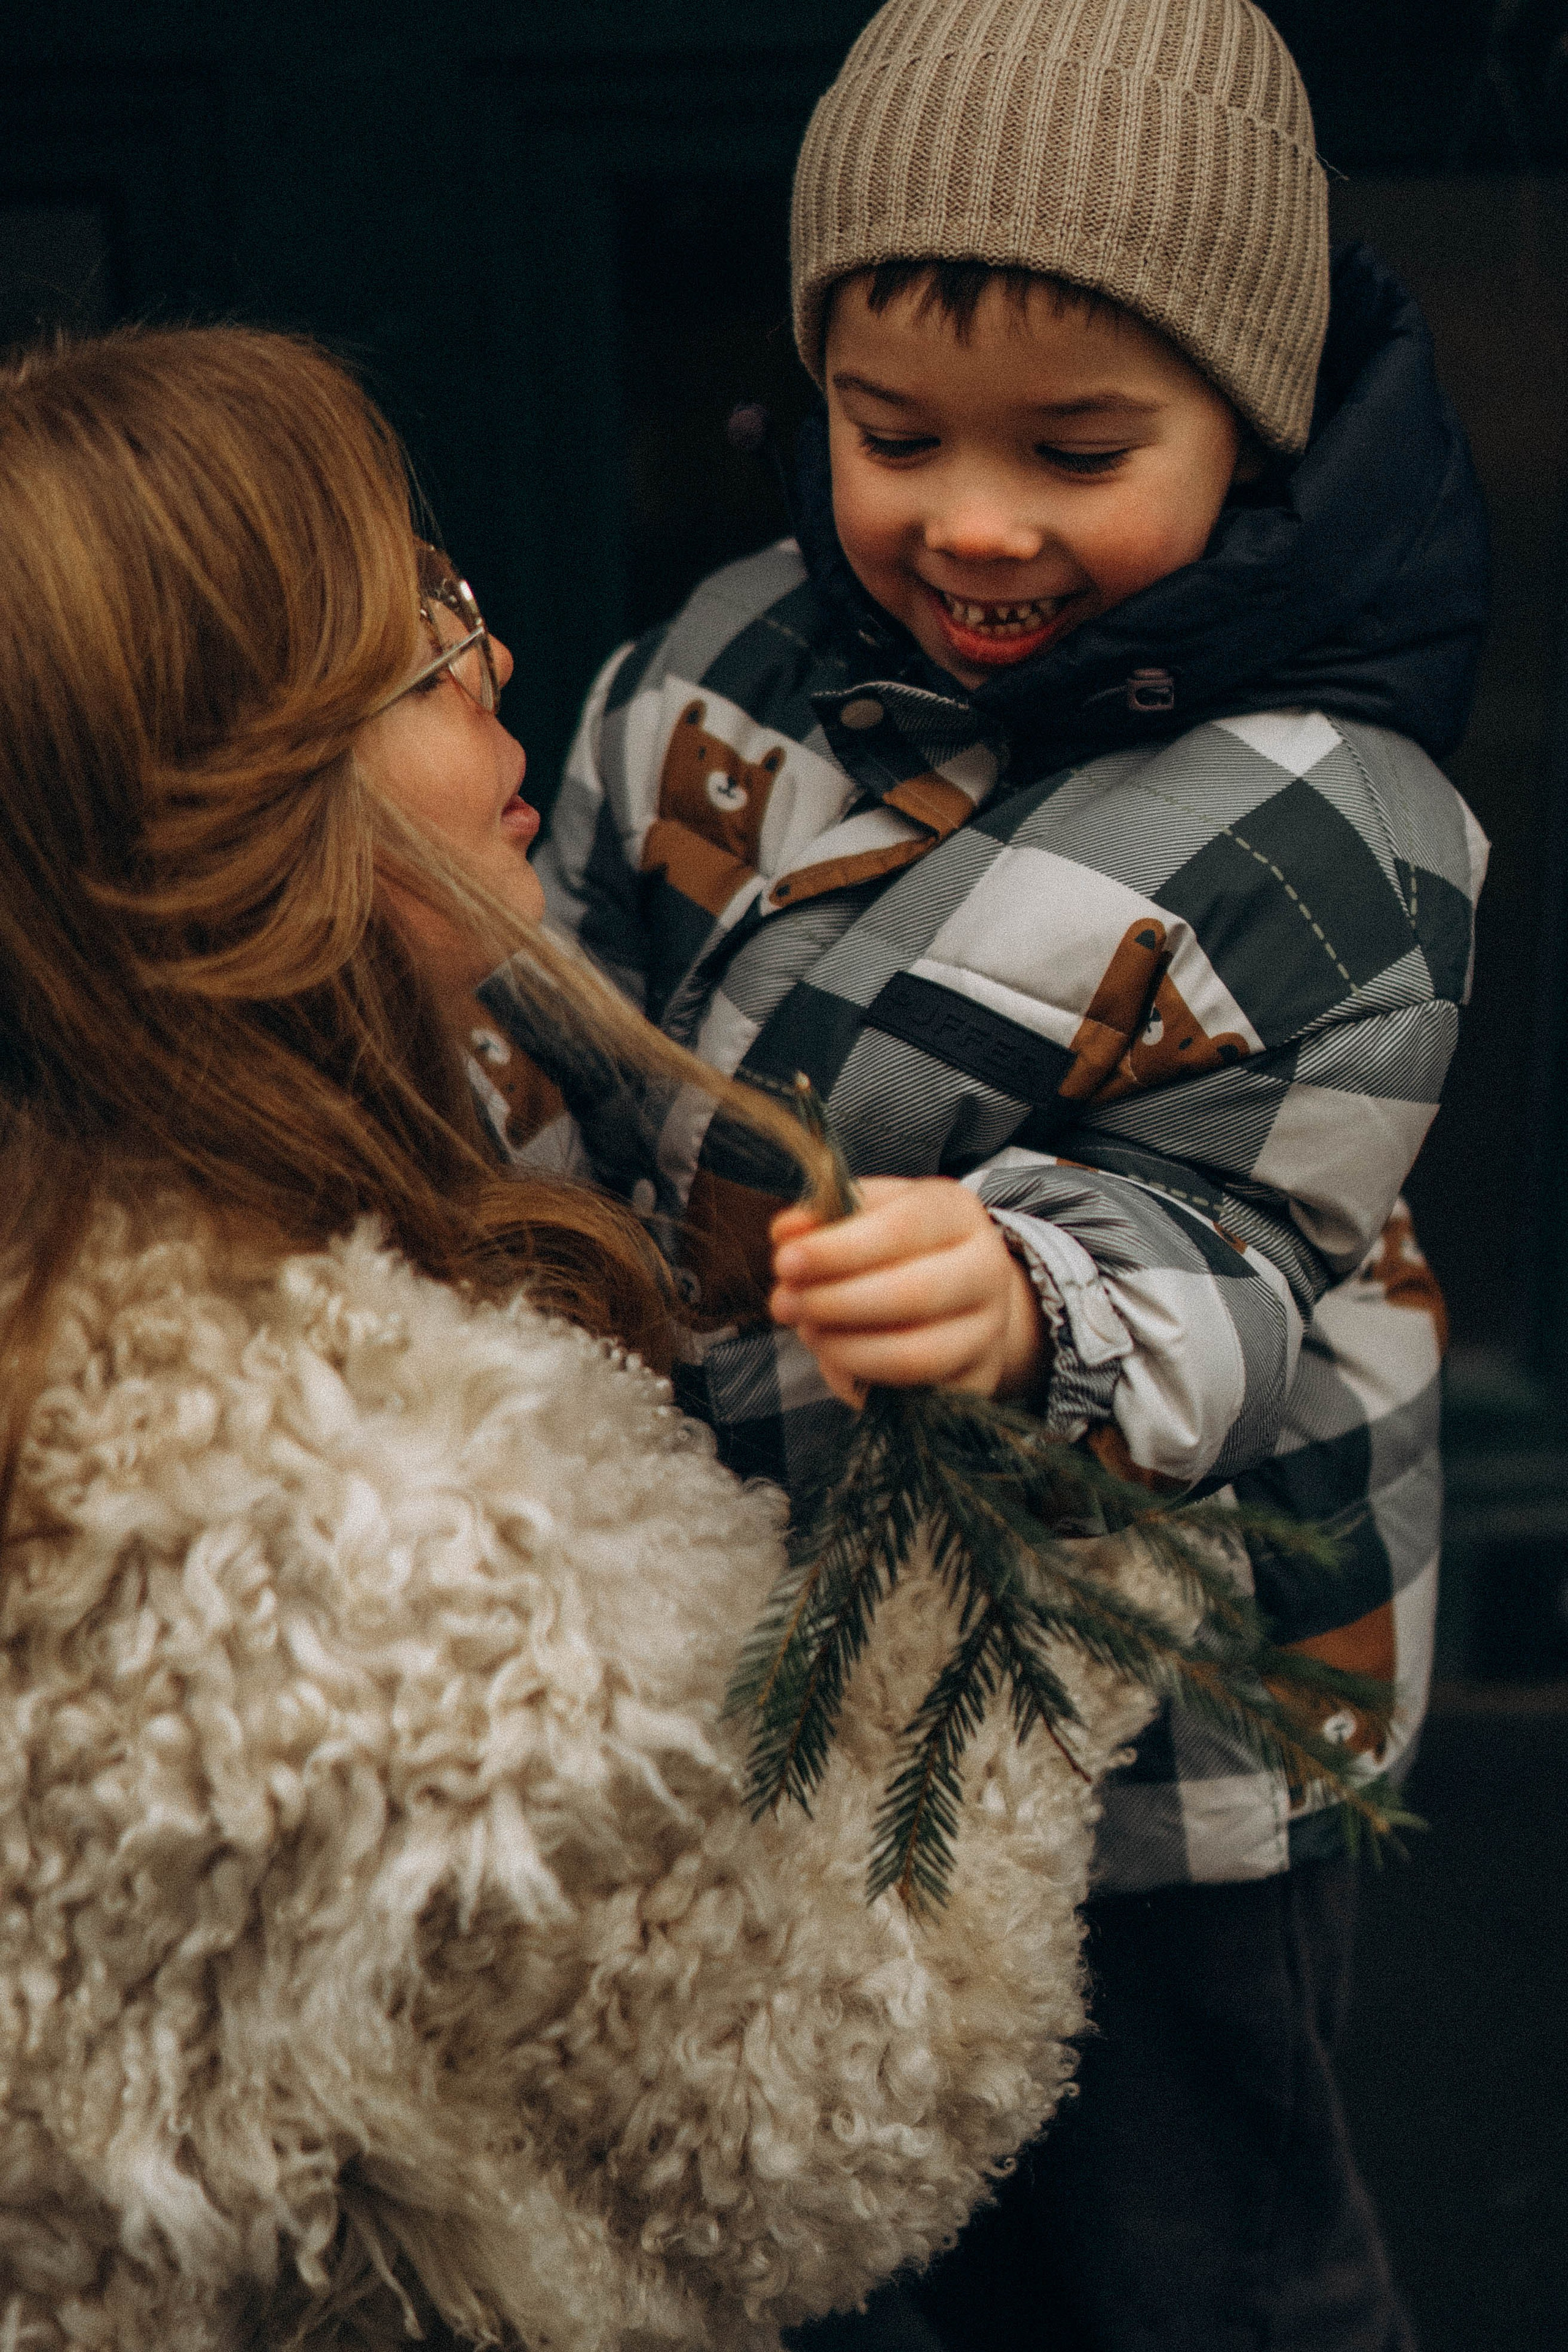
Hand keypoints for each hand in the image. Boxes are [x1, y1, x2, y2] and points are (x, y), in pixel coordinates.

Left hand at [770, 1177, 1049, 1408]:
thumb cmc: (897, 1249)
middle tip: (784, 1304)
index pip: (902, 1227)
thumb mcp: (864, 1217)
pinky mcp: (978, 1381)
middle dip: (835, 1302)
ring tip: (807, 1332)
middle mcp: (987, 1269)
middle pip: (914, 1292)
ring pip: (918, 1353)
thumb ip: (822, 1219)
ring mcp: (989, 1331)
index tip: (785, 1262)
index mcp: (958, 1213)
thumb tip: (787, 1231)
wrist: (960, 1295)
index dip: (839, 1249)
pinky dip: (866, 1382)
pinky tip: (836, 1362)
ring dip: (846, 1349)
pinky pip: (917, 1395)